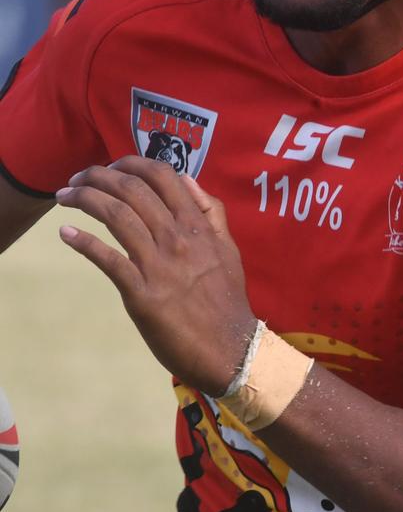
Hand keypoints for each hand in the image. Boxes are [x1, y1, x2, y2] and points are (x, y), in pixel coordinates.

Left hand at [55, 156, 256, 394]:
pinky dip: (83, 242)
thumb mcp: (227, 248)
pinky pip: (108, 260)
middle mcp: (178, 238)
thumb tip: (187, 180)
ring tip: (64, 197)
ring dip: (85, 199)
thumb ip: (210, 212)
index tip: (109, 167)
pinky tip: (66, 234)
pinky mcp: (143, 295)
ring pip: (117, 216)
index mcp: (197, 225)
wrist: (230, 348)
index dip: (130, 163)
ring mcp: (160, 266)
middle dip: (97, 176)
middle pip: (132, 189)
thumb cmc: (227, 299)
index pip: (161, 176)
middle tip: (76, 179)